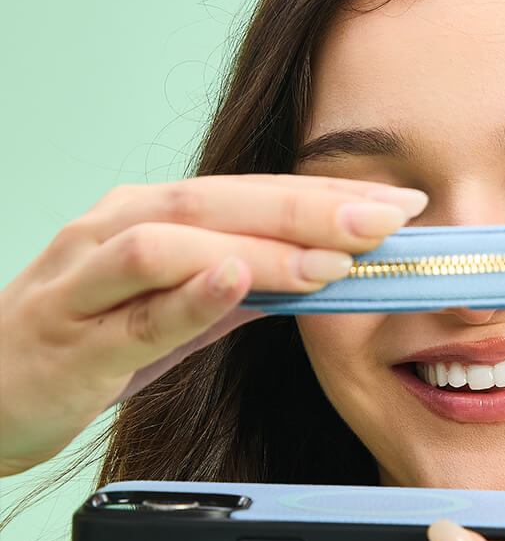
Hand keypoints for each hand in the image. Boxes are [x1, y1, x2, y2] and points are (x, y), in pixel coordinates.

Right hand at [0, 174, 426, 475]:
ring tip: (331, 260)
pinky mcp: (71, 339)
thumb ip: (231, 293)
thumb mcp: (166, 314)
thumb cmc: (75, 346)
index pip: (250, 195)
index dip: (327, 195)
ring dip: (260, 249)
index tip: (398, 202)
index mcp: (146, 216)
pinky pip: (132, 311)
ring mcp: (86, 280)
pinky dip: (186, 295)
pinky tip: (233, 283)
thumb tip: (311, 277)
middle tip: (389, 217)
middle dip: (312, 208)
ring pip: (177, 243)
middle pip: (221, 202)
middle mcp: (113, 228)